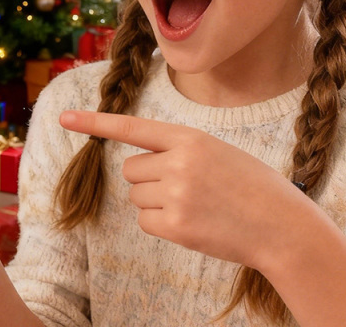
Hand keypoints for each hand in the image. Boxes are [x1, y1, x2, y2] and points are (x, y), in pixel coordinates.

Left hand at [60, 110, 306, 271]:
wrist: (281, 225)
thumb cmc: (246, 184)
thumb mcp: (213, 150)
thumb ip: (175, 150)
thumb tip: (135, 169)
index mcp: (187, 138)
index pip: (131, 127)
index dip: (95, 122)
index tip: (64, 118)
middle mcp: (177, 162)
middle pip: (131, 170)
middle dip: (149, 180)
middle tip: (187, 187)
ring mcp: (176, 195)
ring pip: (136, 196)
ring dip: (156, 202)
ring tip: (194, 204)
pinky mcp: (176, 226)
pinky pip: (145, 222)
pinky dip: (161, 225)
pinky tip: (191, 224)